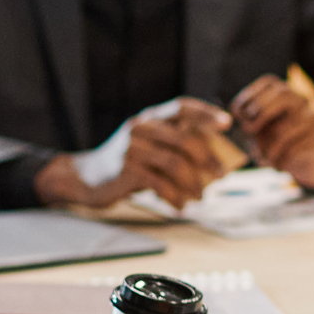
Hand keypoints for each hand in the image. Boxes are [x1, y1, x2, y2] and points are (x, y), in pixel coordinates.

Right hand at [35, 97, 233, 208]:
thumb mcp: (148, 147)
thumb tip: (216, 162)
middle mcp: (140, 128)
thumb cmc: (127, 164)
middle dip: (209, 159)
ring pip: (176, 164)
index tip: (227, 124)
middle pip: (185, 139)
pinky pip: (161, 184)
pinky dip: (175, 197)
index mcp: (149, 118)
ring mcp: (132, 148)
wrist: (86, 178)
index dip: (206, 113)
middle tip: (221, 175)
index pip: (181, 107)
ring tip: (200, 197)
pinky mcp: (126, 170)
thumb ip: (174, 147)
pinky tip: (181, 206)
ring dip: (194, 183)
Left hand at [232, 75, 313, 190]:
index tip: (237, 113)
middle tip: (248, 130)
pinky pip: (295, 148)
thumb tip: (240, 120)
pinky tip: (278, 166)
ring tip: (263, 157)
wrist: (308, 160)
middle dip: (262, 111)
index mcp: (283, 93)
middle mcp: (300, 100)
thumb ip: (248, 122)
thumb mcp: (259, 130)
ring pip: (286, 128)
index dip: (249, 95)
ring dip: (269, 147)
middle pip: (283, 93)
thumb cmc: (276, 141)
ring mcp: (312, 117)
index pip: (269, 83)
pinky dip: (282, 160)